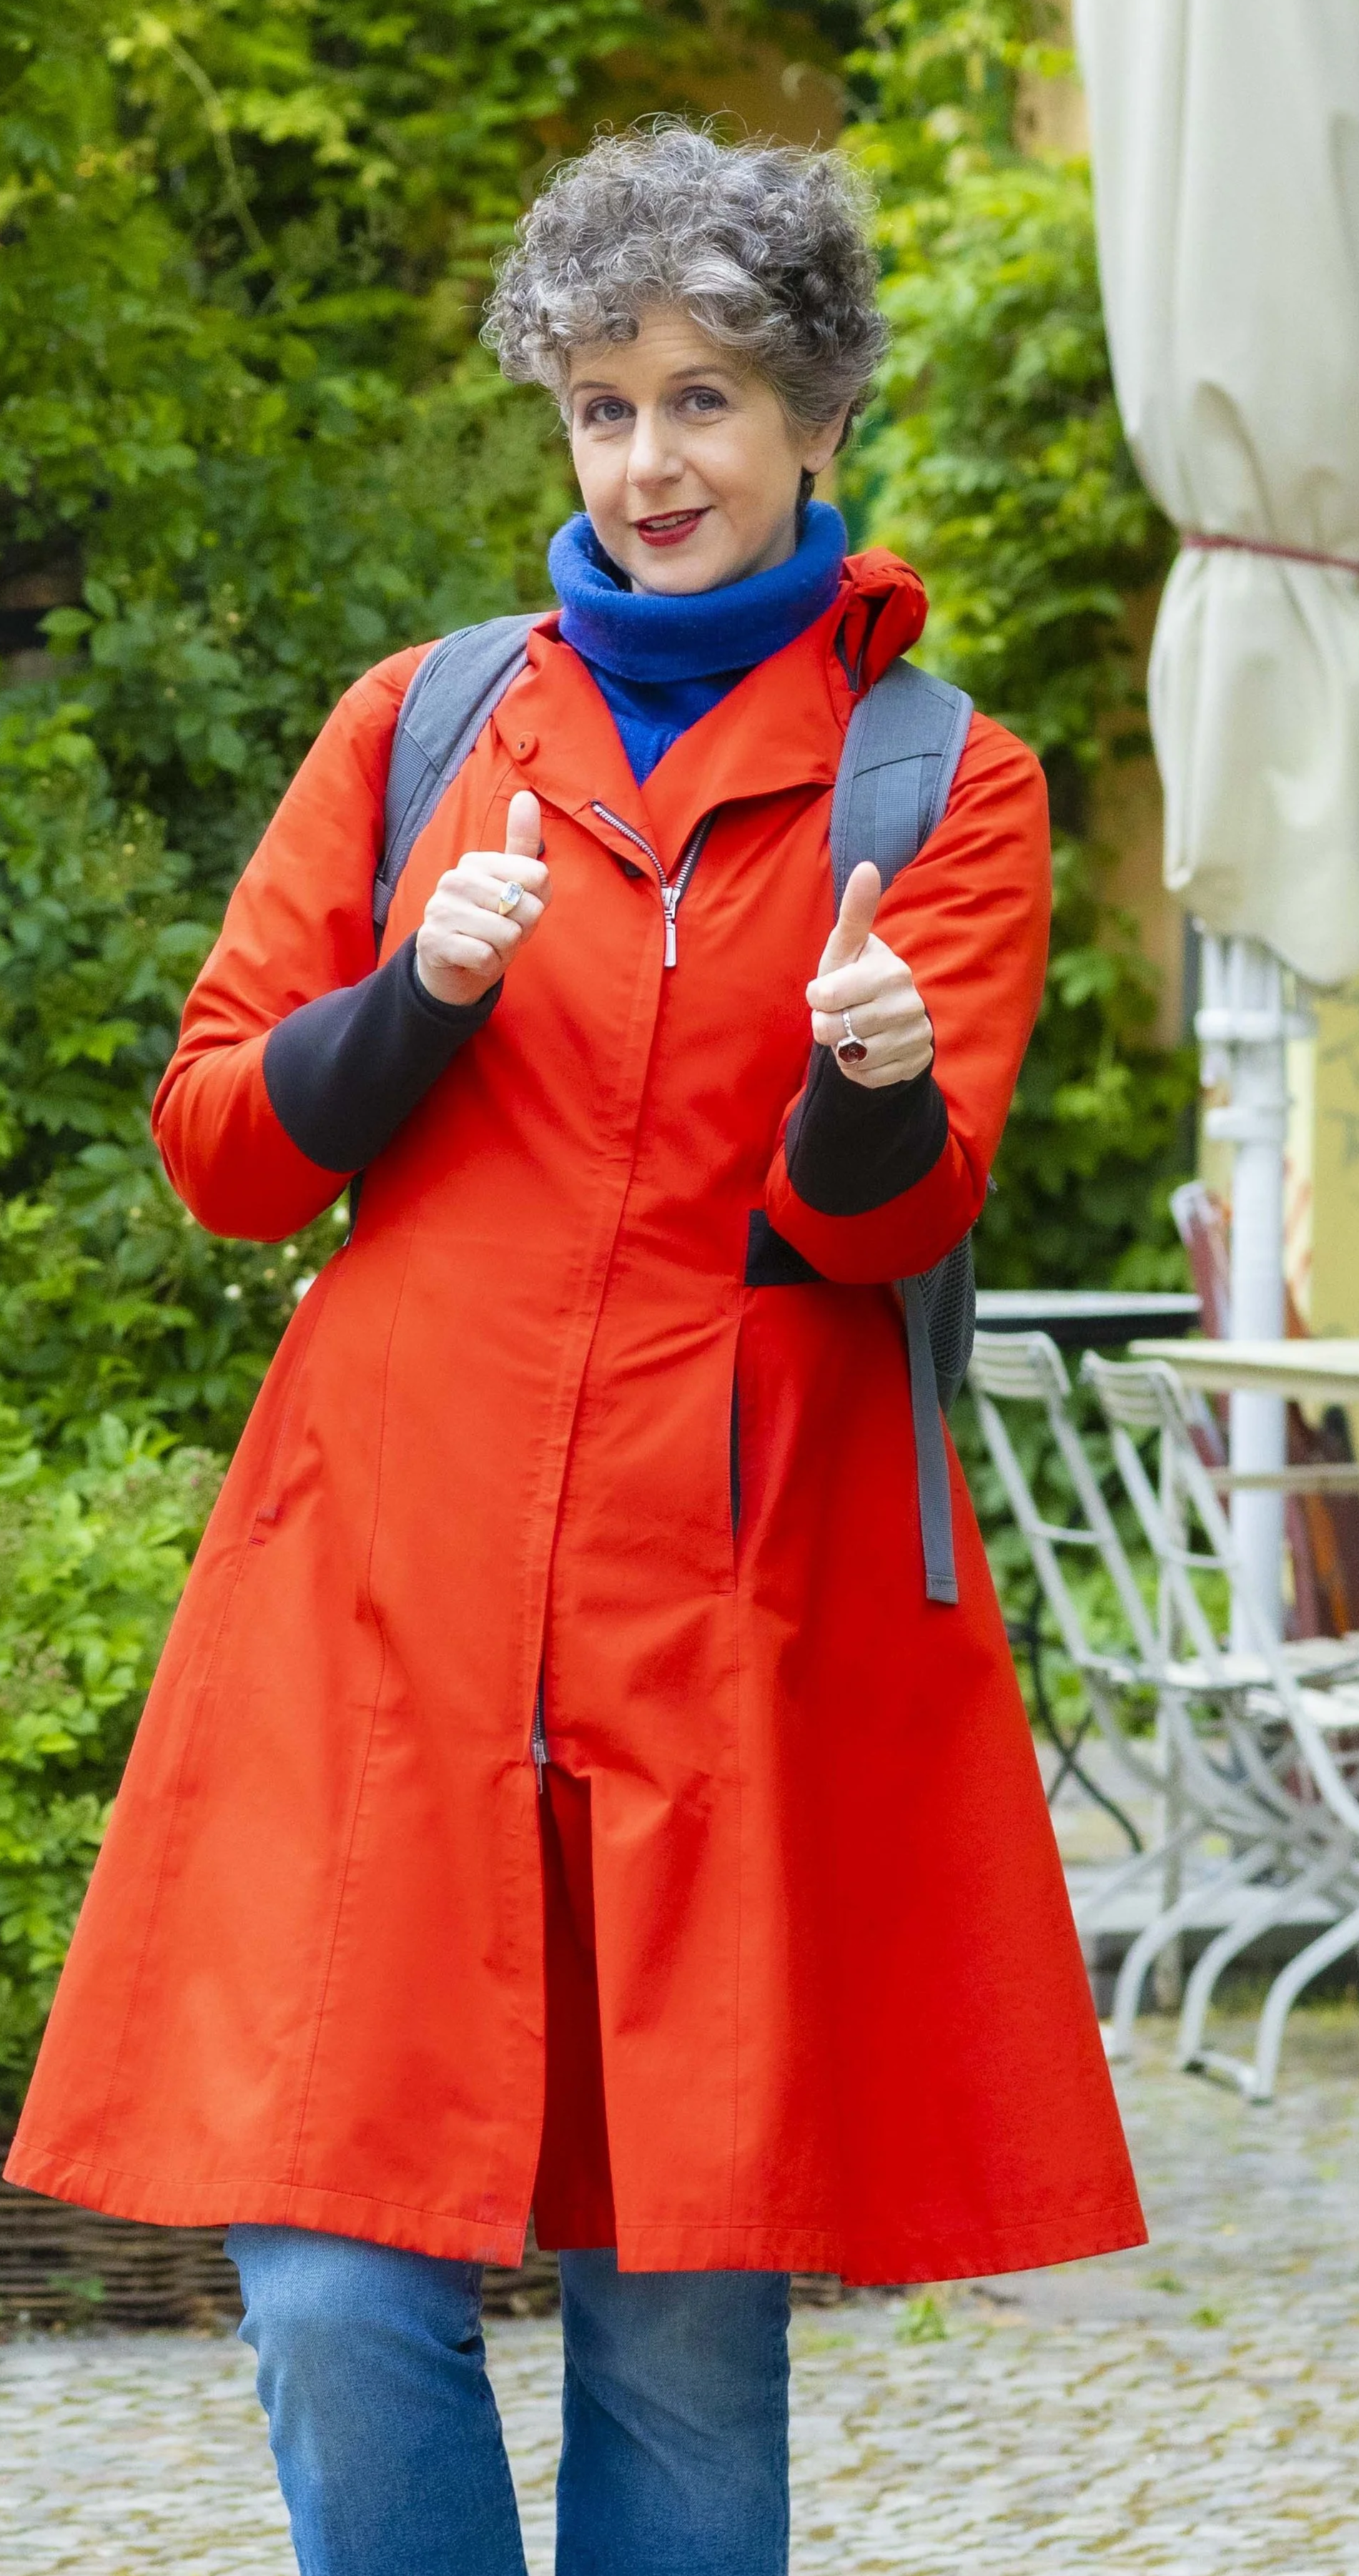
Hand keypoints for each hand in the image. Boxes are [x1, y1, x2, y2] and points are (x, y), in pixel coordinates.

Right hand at [415, 791, 550, 1007]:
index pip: (538, 876)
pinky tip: (473, 959)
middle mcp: (455, 879)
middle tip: (501, 932)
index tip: (517, 907)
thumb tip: (526, 795)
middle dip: (522, 929)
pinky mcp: (433, 940)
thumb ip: (522, 842)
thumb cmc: (490, 921)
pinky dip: (487, 965)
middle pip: (527, 907)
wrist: (453, 966)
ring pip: (507, 933)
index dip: (537, 901)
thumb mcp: (514, 883)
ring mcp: (440, 909)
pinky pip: (485, 956)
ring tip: (487, 944)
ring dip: (505, 949)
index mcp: (477, 862)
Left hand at [805, 862, 932, 1089]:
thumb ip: (855, 912)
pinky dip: (858, 1070)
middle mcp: (909, 1003)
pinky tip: (867, 1052)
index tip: (825, 992)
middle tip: (839, 1016)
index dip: (818, 999)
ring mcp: (916, 1035)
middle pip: (835, 1030)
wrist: (887, 1020)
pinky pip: (868, 1077)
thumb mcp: (847, 948)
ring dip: (843, 1049)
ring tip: (855, 1032)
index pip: (827, 997)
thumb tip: (867, 866)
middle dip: (826, 1027)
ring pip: (852, 1057)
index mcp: (890, 971)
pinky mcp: (916, 1063)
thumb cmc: (855, 977)